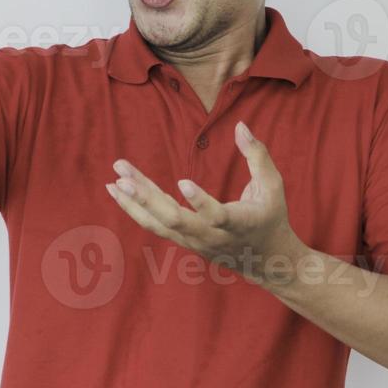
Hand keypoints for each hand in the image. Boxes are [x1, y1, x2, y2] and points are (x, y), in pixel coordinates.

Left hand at [105, 120, 308, 285]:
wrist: (266, 262)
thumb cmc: (271, 217)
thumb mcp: (274, 186)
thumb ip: (257, 155)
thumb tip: (240, 125)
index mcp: (239, 223)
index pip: (217, 215)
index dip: (201, 201)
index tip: (183, 182)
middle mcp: (212, 236)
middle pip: (175, 221)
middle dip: (147, 198)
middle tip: (124, 176)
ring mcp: (195, 242)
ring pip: (159, 224)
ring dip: (134, 203)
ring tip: (114, 181)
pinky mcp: (184, 241)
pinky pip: (155, 225)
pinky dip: (135, 209)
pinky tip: (117, 190)